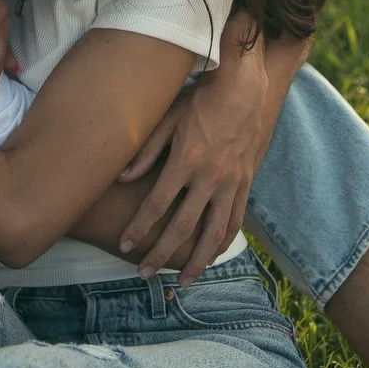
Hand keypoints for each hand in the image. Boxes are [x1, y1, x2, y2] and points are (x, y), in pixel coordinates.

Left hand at [116, 63, 266, 285]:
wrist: (245, 87)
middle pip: (182, 226)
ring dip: (197, 260)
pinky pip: (235, 219)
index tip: (125, 245)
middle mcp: (210, 176)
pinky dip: (223, 241)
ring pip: (213, 232)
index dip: (139, 228)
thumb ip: (146, 151)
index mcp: (186, 160)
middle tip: (144, 273)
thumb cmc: (200, 99)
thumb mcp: (168, 119)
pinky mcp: (246, 181)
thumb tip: (122, 178)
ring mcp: (231, 181)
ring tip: (184, 280)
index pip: (157, 204)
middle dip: (160, 253)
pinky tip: (213, 255)